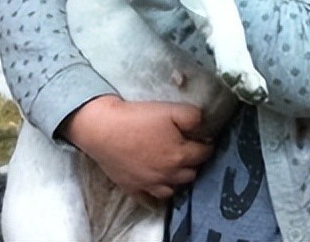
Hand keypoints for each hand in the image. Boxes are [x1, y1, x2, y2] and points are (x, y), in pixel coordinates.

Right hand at [60, 96, 213, 202]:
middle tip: (189, 150)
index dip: (206, 144)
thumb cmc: (138, 118)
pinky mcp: (133, 188)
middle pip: (192, 173)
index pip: (204, 154)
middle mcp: (168, 175)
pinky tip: (158, 184)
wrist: (103, 129)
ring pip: (174, 188)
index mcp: (180, 156)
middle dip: (194, 162)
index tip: (203, 138)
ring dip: (178, 178)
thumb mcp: (171, 109)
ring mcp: (150, 185)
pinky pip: (151, 199)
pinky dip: (158, 193)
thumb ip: (194, 118)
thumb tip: (204, 129)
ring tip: (175, 166)